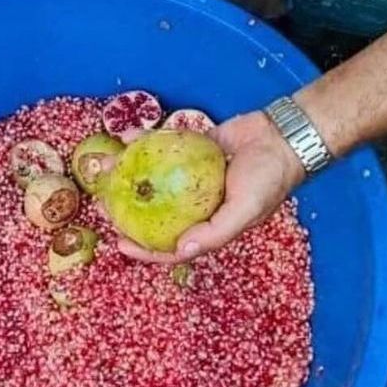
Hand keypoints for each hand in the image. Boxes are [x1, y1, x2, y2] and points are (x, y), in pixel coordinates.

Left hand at [116, 110, 304, 263]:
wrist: (283, 137)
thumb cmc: (269, 179)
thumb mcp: (245, 212)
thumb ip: (214, 234)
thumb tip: (180, 249)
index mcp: (208, 225)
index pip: (171, 245)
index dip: (145, 250)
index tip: (119, 243)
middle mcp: (197, 203)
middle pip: (155, 211)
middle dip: (127, 209)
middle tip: (103, 203)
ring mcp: (192, 176)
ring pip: (154, 177)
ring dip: (130, 172)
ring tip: (107, 167)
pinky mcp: (193, 149)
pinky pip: (164, 147)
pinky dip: (147, 141)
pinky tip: (128, 136)